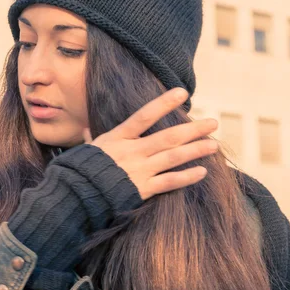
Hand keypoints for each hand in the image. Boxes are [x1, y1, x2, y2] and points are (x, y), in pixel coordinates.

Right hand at [82, 88, 218, 200]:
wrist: (76, 197)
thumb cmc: (81, 170)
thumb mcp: (87, 149)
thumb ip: (92, 138)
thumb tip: (86, 129)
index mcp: (119, 137)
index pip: (145, 115)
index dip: (164, 103)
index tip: (182, 92)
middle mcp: (132, 151)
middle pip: (168, 137)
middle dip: (193, 129)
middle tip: (213, 123)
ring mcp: (139, 171)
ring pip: (173, 157)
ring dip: (196, 150)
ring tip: (214, 145)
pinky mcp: (143, 189)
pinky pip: (169, 182)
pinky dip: (186, 177)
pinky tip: (202, 172)